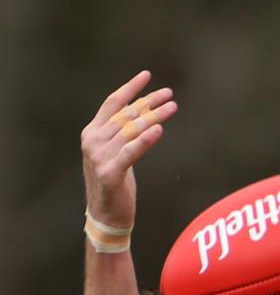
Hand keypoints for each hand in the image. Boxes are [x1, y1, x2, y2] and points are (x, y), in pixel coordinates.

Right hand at [81, 70, 176, 229]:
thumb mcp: (116, 154)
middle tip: (170, 95)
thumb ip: (122, 134)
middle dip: (149, 102)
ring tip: (172, 107)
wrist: (106, 218)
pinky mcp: (109, 174)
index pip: (113, 103)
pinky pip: (131, 152)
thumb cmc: (115, 186)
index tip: (148, 76)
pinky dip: (145, 140)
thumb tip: (143, 113)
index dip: (131, 89)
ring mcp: (99, 157)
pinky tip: (159, 130)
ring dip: (153, 117)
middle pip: (126, 115)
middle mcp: (93, 141)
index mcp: (92, 133)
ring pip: (131, 130)